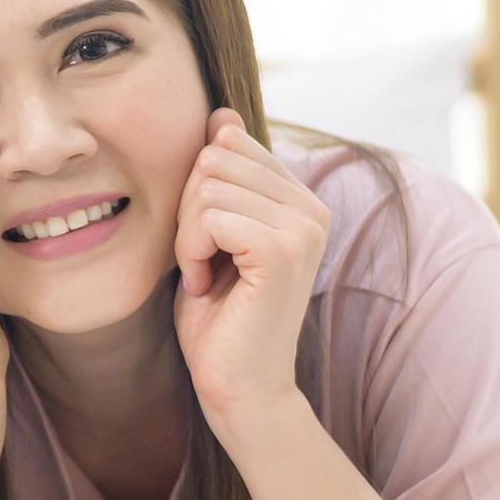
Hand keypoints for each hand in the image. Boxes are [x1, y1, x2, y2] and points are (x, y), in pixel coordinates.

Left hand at [171, 108, 329, 427]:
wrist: (237, 386)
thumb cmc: (219, 317)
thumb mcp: (211, 232)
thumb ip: (221, 177)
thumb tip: (222, 112)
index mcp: (298, 198)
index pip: (227, 143)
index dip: (197, 194)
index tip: (208, 244)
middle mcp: (311, 206)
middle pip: (214, 158)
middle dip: (189, 211)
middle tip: (204, 261)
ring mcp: (304, 226)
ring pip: (208, 186)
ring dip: (188, 236)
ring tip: (208, 275)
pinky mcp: (285, 249)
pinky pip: (210, 217)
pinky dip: (192, 253)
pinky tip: (208, 285)